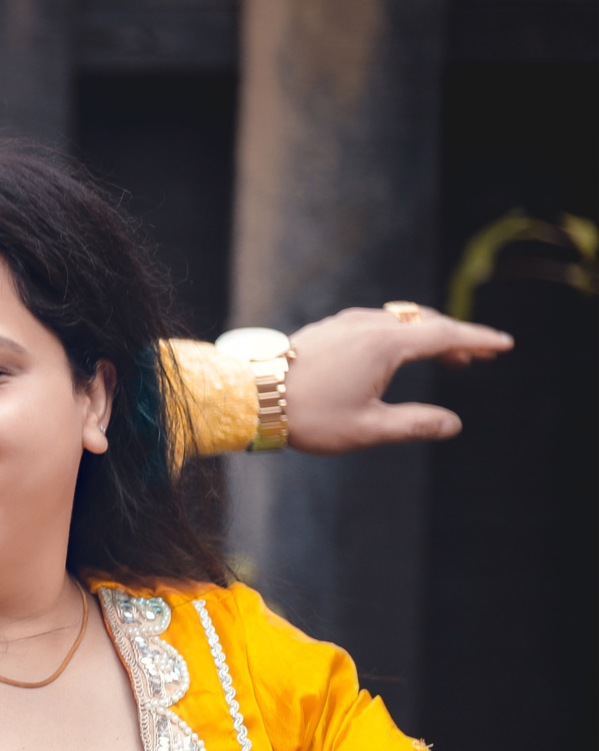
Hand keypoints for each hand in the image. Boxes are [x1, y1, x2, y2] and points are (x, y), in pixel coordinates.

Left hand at [282, 304, 510, 453]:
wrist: (247, 397)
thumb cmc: (306, 416)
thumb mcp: (366, 429)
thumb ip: (414, 425)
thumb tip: (452, 424)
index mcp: (384, 345)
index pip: (445, 336)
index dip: (478, 341)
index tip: (504, 345)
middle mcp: (367, 325)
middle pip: (425, 324)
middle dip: (457, 338)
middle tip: (479, 358)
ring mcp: (344, 323)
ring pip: (400, 321)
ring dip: (428, 337)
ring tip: (447, 359)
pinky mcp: (327, 329)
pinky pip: (376, 323)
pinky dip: (399, 334)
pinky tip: (399, 354)